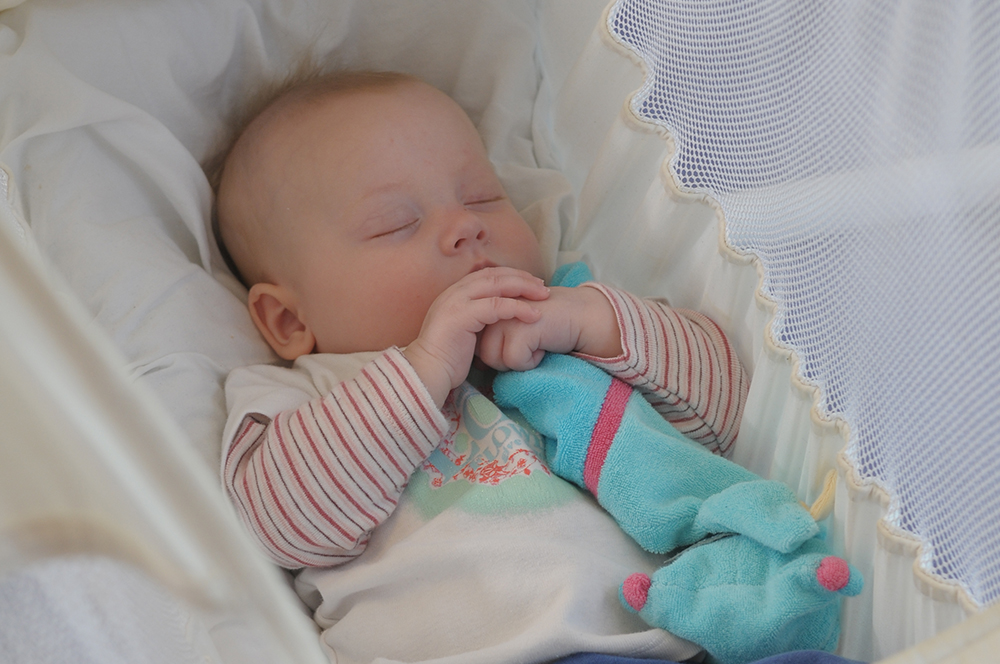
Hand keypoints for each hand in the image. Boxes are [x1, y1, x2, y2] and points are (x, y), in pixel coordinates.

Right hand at [403, 267, 548, 406]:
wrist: (427, 372)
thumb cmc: (447, 359)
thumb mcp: (464, 331)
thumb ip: (478, 319)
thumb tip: (500, 318)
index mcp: (454, 293)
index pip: (488, 274)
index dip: (512, 276)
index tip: (532, 285)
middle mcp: (454, 292)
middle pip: (495, 274)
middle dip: (522, 278)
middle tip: (543, 287)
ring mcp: (456, 301)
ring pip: (497, 285)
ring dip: (524, 288)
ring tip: (544, 296)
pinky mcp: (461, 315)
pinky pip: (496, 306)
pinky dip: (518, 308)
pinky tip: (534, 315)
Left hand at [476, 285, 621, 371]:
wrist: (580, 315)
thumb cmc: (547, 324)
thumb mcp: (513, 327)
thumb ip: (492, 336)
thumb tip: (475, 361)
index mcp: (489, 306)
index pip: (476, 346)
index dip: (498, 353)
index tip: (520, 342)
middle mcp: (492, 309)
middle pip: (483, 355)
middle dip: (506, 360)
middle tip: (529, 344)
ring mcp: (505, 317)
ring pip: (494, 360)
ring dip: (517, 361)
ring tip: (535, 343)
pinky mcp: (519, 328)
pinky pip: (514, 362)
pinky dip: (531, 362)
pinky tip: (543, 345)